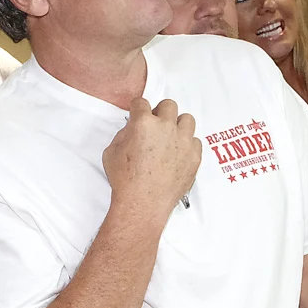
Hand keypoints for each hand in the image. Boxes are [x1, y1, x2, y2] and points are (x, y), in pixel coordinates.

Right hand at [101, 98, 201, 213]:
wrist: (142, 203)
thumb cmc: (126, 181)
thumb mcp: (111, 152)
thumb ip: (124, 135)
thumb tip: (132, 130)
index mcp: (143, 123)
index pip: (142, 103)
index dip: (138, 108)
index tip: (138, 111)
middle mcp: (166, 128)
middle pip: (168, 105)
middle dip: (160, 113)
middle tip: (155, 125)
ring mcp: (183, 141)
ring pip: (187, 120)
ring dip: (178, 125)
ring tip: (170, 137)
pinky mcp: (194, 156)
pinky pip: (195, 141)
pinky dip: (187, 145)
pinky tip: (178, 154)